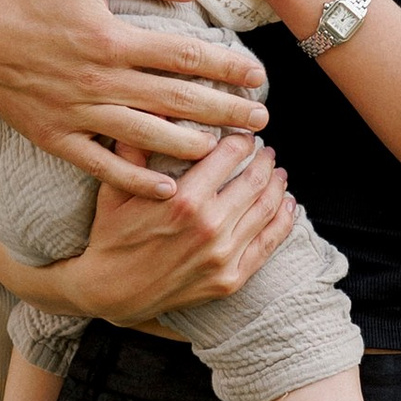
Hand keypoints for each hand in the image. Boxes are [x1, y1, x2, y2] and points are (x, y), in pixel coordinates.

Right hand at [0, 0, 268, 194]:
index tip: (258, 75)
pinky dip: (137, 179)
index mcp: (111, 38)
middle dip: (225, 111)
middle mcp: (99, 81)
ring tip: (228, 151)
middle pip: (177, 101)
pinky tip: (169, 188)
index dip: (226, 66)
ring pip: (147, 136)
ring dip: (192, 146)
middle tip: (262, 120)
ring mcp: (78, 113)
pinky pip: (102, 165)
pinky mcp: (56, 137)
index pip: (184, 56)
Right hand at [0, 137, 294, 326]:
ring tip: (278, 172)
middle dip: (264, 160)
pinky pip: (269, 244)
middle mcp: (209, 226)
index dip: (242, 139)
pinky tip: (289, 205)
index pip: (229, 155)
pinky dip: (284, 220)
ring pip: (267, 209)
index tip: (244, 132)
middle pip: (255, 180)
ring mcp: (223, 255)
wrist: (111, 292)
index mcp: (183, 199)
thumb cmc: (111, 235)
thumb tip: (150, 107)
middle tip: (266, 150)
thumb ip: (135, 148)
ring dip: (278, 185)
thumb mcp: (115, 188)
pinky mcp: (231, 279)